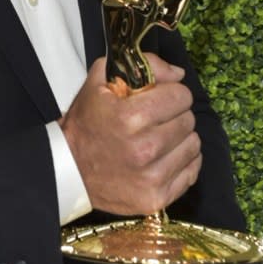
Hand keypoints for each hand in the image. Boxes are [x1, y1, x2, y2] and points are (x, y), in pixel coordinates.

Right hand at [60, 53, 200, 216]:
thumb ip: (142, 64)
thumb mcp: (100, 81)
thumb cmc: (86, 122)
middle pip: (188, 120)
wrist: (69, 169)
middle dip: (175, 115)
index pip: (181, 96)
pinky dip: (182, 162)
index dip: (170, 93)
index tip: (158, 98)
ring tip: (158, 139)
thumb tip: (178, 74)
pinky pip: (192, 171)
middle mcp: (143, 149)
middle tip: (155, 120)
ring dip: (180, 139)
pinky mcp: (157, 198)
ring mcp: (151, 177)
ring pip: (193, 145)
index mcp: (129, 117)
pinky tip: (163, 158)